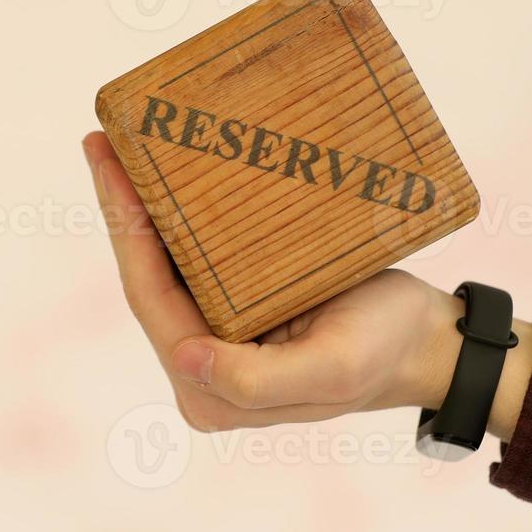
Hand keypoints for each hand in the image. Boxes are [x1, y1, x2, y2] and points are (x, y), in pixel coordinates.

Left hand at [83, 131, 531, 436]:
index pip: (151, 300)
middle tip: (103, 142)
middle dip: (122, 210)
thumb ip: (255, 380)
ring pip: (165, 265)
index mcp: (211, 389)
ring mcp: (216, 339)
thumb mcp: (331, 368)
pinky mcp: (237, 311)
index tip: (110, 167)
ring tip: (121, 146)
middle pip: (147, 279)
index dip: (126, 232)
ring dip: (141, 208)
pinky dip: (175, 215)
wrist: (427, 343)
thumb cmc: (384, 352)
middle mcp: (202, 368)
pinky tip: (166, 172)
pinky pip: (194, 260)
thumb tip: (183, 357)